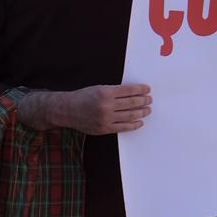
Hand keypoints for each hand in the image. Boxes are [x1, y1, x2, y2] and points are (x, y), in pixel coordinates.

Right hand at [28, 84, 153, 134]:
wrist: (67, 110)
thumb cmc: (84, 97)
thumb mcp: (99, 88)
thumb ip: (115, 91)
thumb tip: (134, 93)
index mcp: (105, 92)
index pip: (129, 91)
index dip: (141, 90)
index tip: (147, 89)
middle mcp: (106, 105)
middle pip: (131, 103)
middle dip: (143, 101)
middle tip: (149, 100)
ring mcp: (105, 118)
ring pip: (129, 115)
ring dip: (141, 112)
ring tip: (147, 110)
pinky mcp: (104, 128)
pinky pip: (123, 127)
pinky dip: (133, 125)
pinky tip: (139, 122)